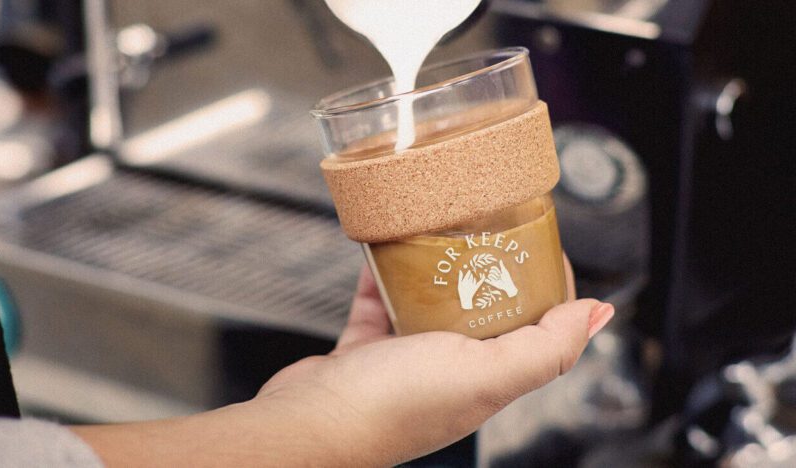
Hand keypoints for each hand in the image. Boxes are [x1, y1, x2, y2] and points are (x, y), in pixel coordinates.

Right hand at [253, 261, 611, 464]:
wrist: (312, 421)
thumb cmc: (393, 405)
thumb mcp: (485, 373)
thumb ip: (547, 348)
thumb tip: (599, 314)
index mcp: (487, 380)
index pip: (535, 329)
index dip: (546, 288)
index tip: (544, 246)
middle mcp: (450, 372)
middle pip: (481, 311)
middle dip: (488, 269)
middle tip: (488, 226)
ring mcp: (404, 362)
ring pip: (428, 303)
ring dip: (434, 268)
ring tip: (437, 230)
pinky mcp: (363, 350)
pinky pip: (378, 302)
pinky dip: (381, 275)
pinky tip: (383, 248)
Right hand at [484, 260, 518, 296]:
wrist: (507, 285)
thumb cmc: (507, 278)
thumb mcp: (504, 271)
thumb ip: (502, 266)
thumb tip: (500, 259)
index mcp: (498, 272)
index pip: (493, 268)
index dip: (494, 268)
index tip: (497, 271)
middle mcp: (495, 275)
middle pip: (491, 271)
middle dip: (495, 273)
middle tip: (499, 276)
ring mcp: (494, 279)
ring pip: (489, 275)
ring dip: (493, 277)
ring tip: (497, 279)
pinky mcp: (492, 283)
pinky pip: (487, 281)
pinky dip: (486, 280)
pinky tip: (485, 279)